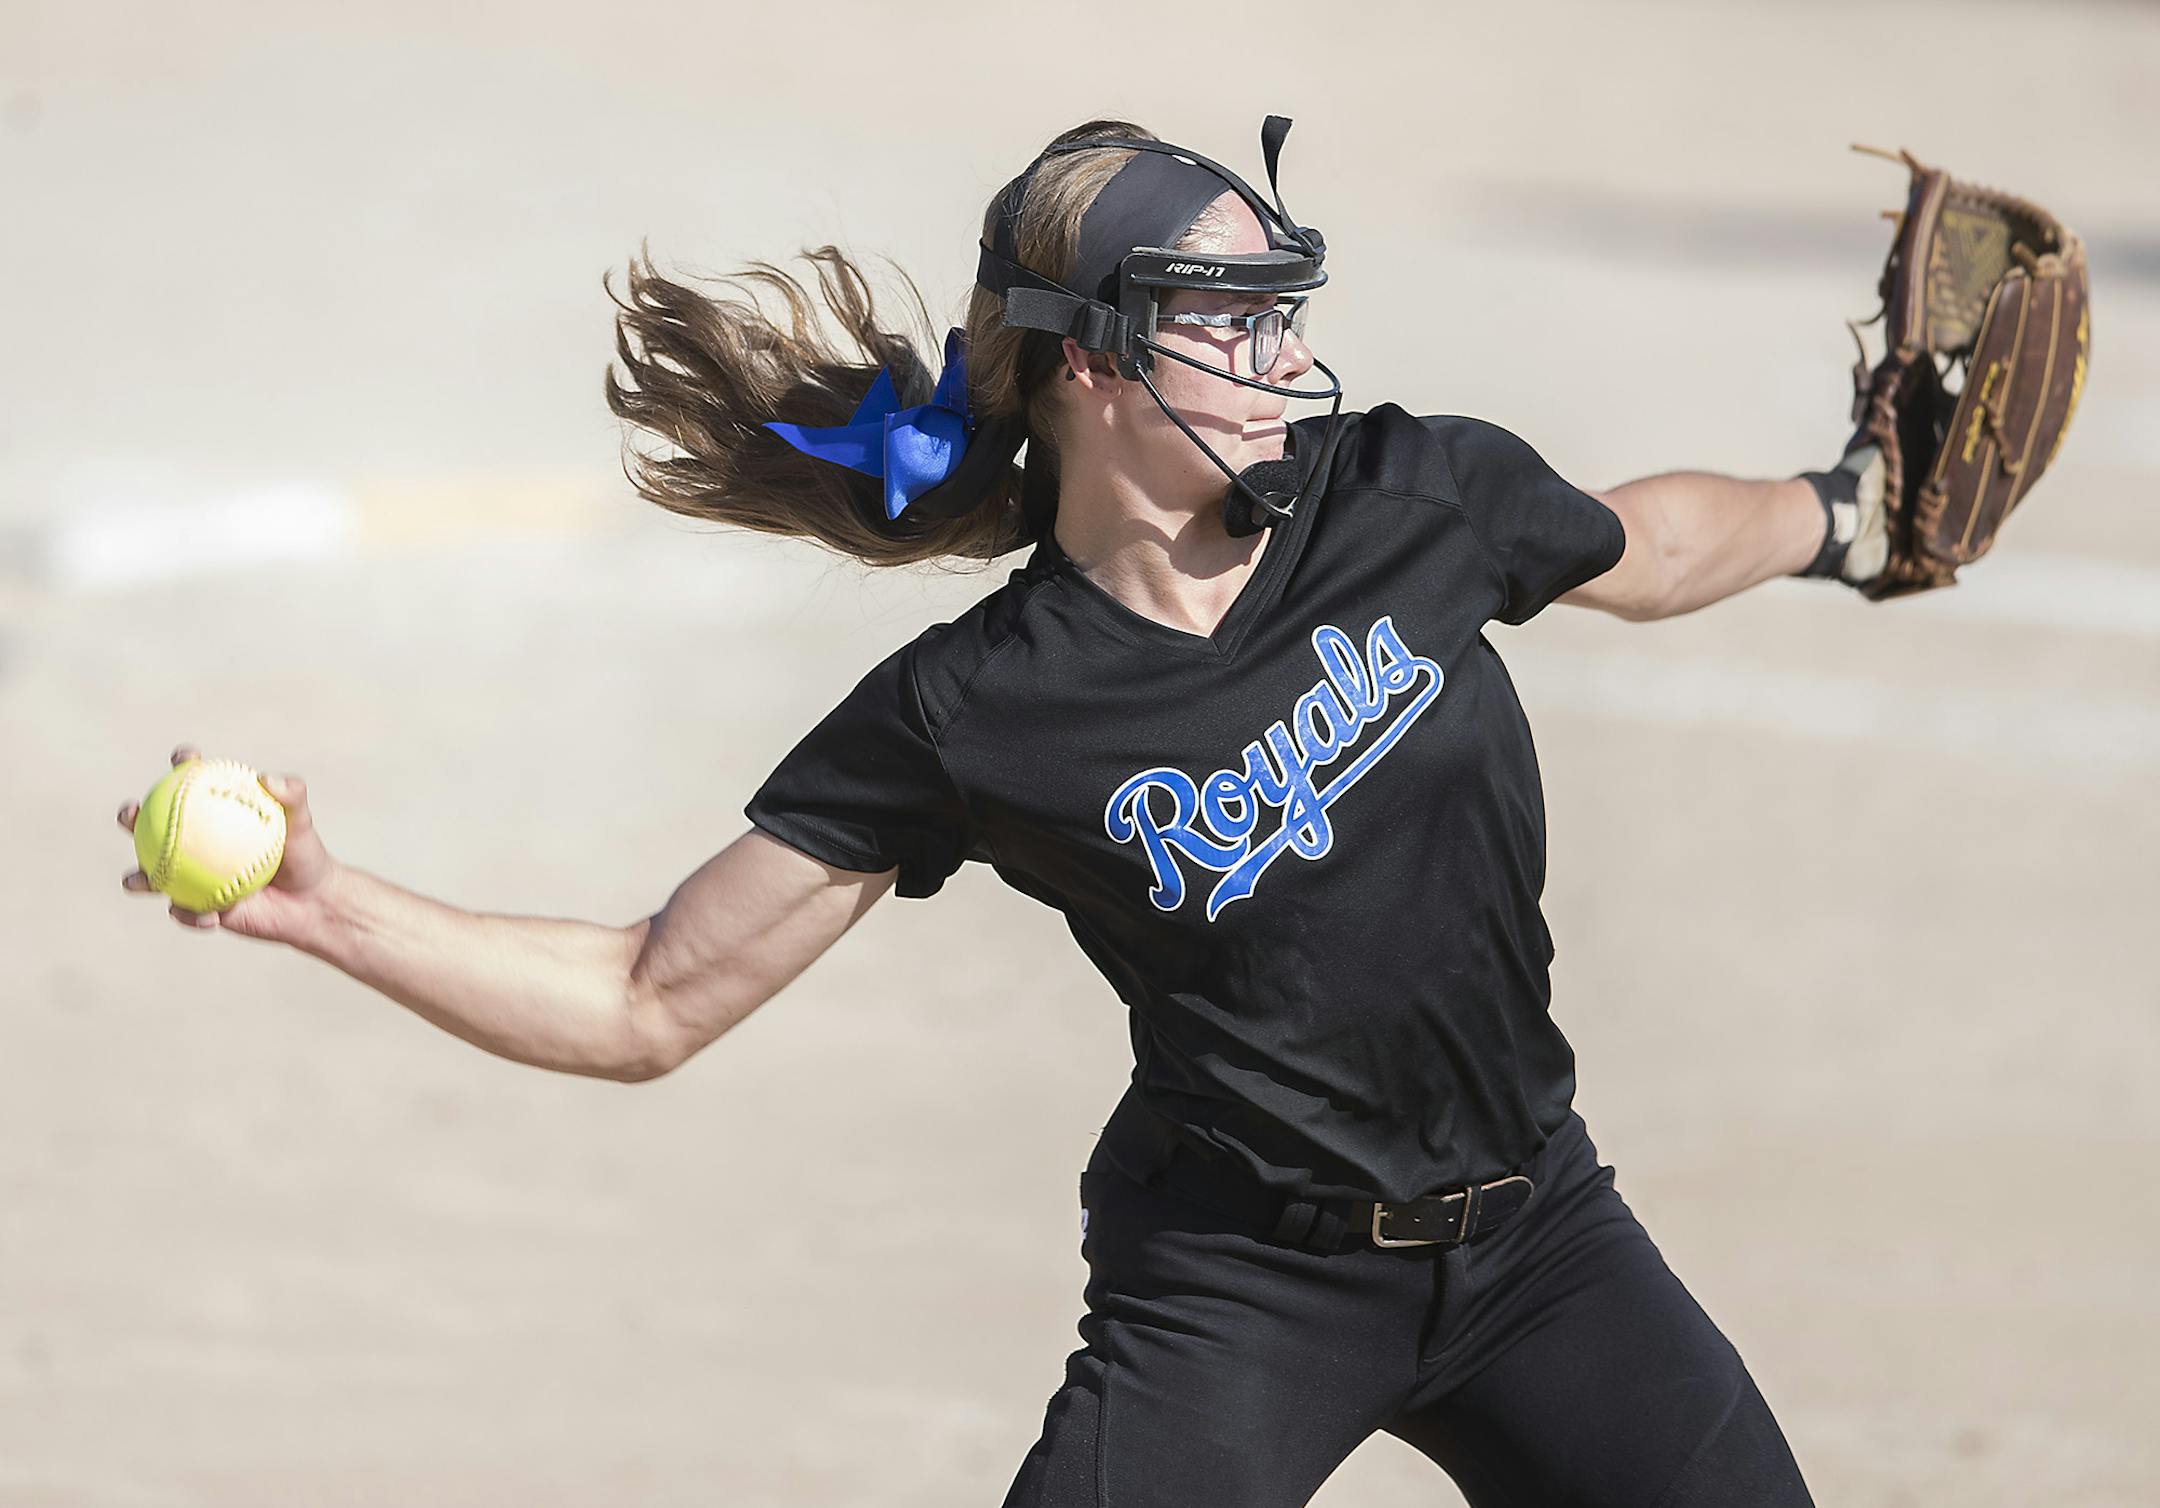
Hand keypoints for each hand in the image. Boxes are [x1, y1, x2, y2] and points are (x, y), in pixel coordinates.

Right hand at [118, 743, 341, 944]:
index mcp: (213, 815)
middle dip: (131, 817)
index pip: (190, 784)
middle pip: (148, 827)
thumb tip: (266, 778)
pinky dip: (192, 915)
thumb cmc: (304, 855)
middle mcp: (193, 843)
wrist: (311, 902)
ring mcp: (188, 877)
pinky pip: (185, 913)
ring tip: (141, 879)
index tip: (186, 758)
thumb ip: (292, 798)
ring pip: (150, 876)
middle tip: (132, 812)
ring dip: (138, 877)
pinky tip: (210, 917)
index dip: (182, 765)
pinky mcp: (196, 908)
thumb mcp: (302, 825)